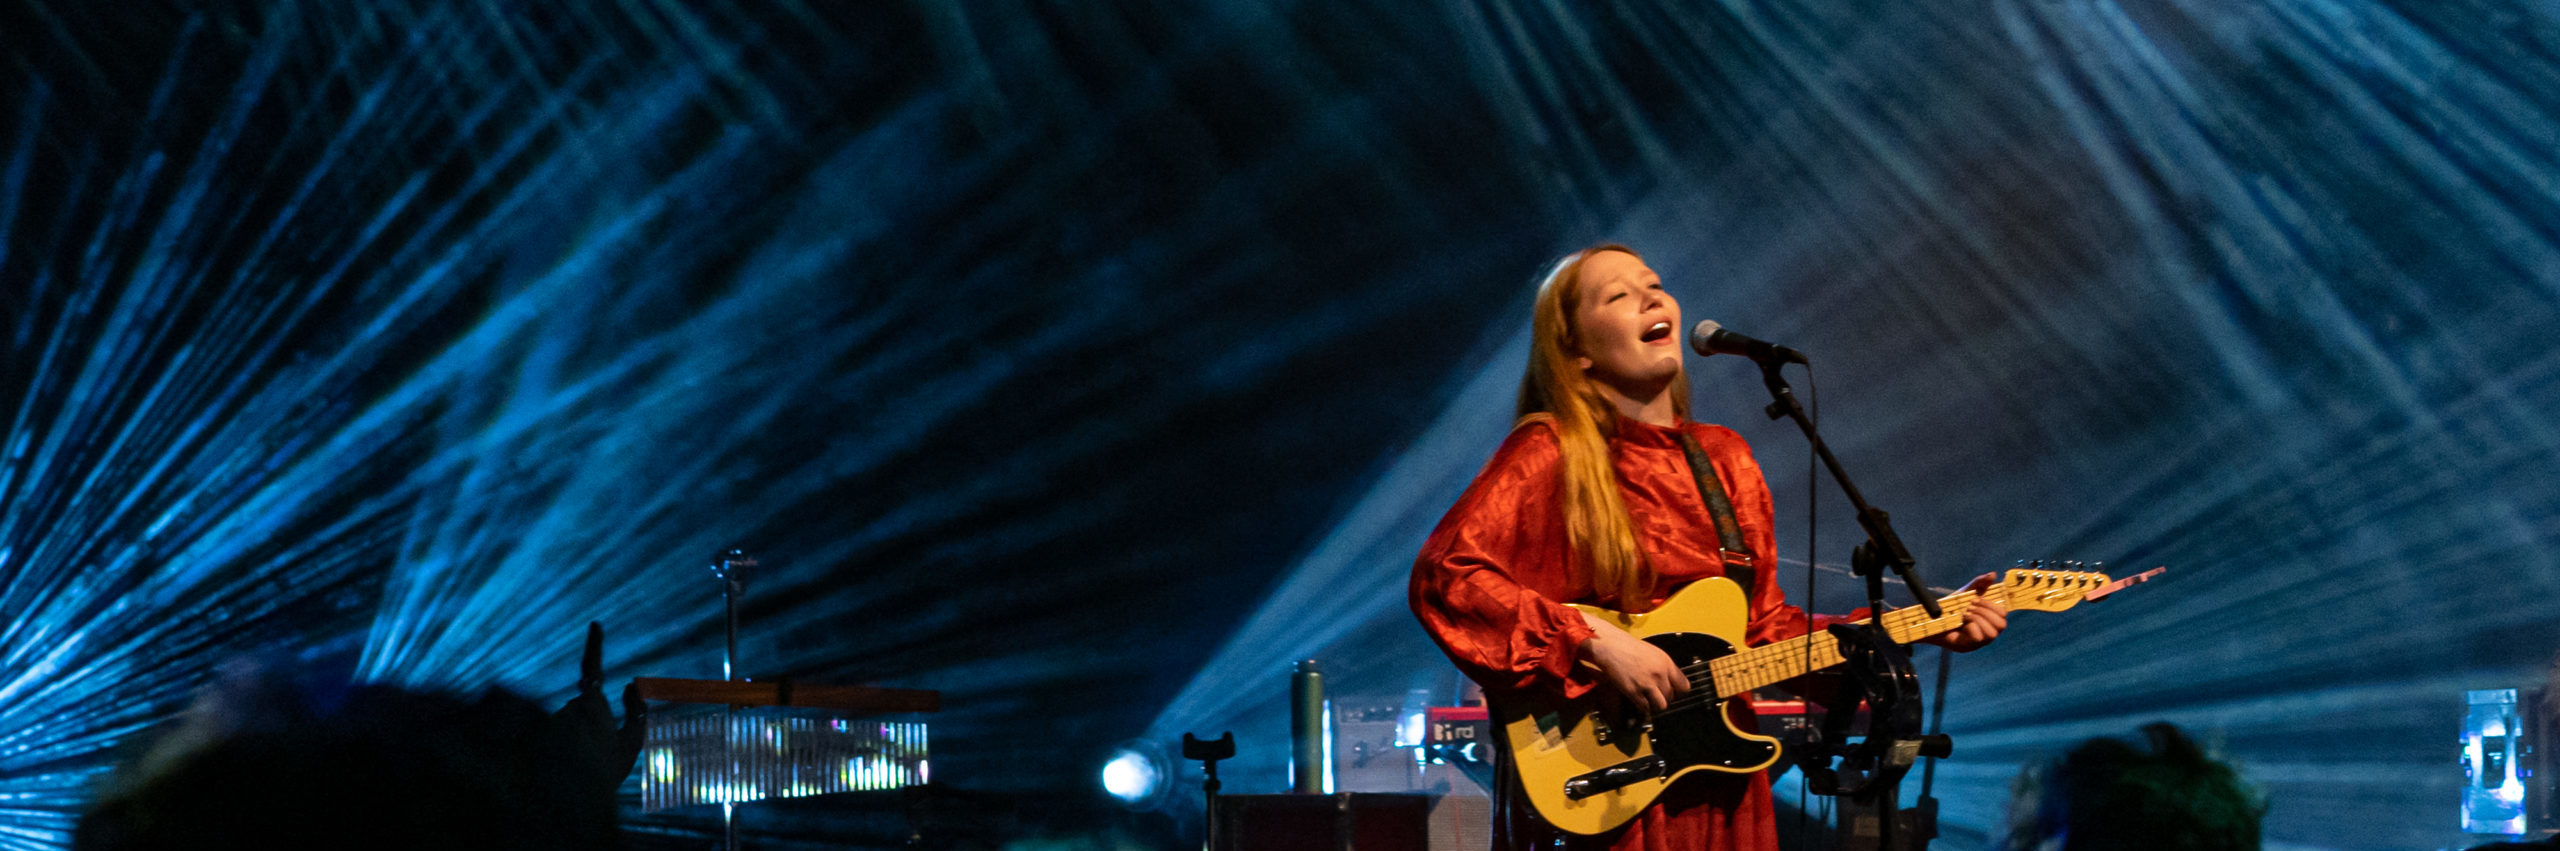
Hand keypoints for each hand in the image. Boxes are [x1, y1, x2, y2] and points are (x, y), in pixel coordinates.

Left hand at [557, 622, 647, 789]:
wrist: (574, 799)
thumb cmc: (607, 771)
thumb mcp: (632, 741)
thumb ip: (636, 709)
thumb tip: (632, 685)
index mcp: (592, 704)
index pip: (592, 667)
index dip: (595, 645)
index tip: (595, 625)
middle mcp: (567, 709)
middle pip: (581, 708)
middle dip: (590, 725)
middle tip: (599, 755)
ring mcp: (549, 722)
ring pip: (566, 725)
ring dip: (574, 741)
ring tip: (582, 768)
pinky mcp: (534, 736)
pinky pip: (552, 737)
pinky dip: (560, 750)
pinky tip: (564, 770)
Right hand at [1577, 613, 1689, 712]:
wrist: (1611, 646)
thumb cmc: (1629, 647)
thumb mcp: (1653, 653)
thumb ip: (1664, 667)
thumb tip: (1670, 680)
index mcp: (1666, 663)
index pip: (1684, 686)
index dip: (1678, 691)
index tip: (1674, 692)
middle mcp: (1659, 674)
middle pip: (1671, 697)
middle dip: (1664, 697)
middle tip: (1655, 694)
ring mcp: (1647, 684)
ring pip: (1661, 705)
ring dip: (1655, 704)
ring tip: (1648, 699)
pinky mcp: (1634, 691)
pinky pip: (1645, 707)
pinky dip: (1642, 706)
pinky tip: (1638, 699)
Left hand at [1921, 573, 2007, 651]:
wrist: (1930, 618)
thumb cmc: (1951, 607)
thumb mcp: (1966, 593)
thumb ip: (1979, 583)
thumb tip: (1993, 574)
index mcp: (1989, 620)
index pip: (2003, 615)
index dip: (1992, 606)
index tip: (1975, 599)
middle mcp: (1986, 633)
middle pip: (2001, 625)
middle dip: (1985, 612)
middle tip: (1969, 607)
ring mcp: (1978, 642)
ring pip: (1992, 633)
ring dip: (1978, 619)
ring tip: (1965, 614)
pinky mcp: (1967, 646)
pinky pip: (1978, 638)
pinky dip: (1971, 627)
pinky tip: (1961, 623)